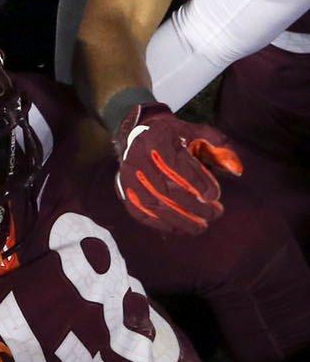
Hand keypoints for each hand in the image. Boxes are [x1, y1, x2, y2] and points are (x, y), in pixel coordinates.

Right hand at [114, 103, 242, 233]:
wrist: (138, 134)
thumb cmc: (176, 135)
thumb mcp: (198, 132)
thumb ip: (220, 148)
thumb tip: (237, 170)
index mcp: (158, 139)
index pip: (178, 164)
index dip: (197, 182)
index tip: (215, 196)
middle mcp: (138, 158)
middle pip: (166, 188)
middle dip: (193, 205)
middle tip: (215, 214)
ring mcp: (128, 176)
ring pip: (153, 204)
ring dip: (179, 219)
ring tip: (201, 227)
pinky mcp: (123, 190)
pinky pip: (140, 212)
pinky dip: (160, 223)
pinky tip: (179, 229)